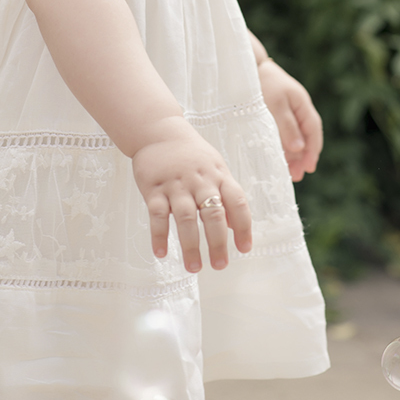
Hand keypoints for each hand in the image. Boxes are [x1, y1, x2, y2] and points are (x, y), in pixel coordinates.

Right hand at [131, 118, 251, 272]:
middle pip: (213, 214)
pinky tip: (161, 253)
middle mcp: (200, 180)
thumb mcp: (215, 167)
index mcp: (218, 175)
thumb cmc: (191, 154)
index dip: (243, 227)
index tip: (244, 249)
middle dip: (217, 242)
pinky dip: (159, 235)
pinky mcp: (154, 187)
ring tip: (194, 268)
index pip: (237, 202)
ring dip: (190, 245)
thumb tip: (233, 226)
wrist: (158, 131)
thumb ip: (225, 194)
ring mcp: (176, 184)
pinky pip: (157, 214)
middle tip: (220, 265)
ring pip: (186, 217)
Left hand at [258, 60, 322, 181]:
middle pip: (306, 136)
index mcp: (302, 104)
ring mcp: (288, 110)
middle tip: (297, 176)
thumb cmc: (262, 83)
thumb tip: (300, 149)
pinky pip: (284, 132)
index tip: (309, 168)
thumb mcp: (275, 105)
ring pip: (295, 136)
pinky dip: (284, 146)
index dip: (312, 151)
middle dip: (303, 157)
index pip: (313, 131)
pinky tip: (279, 157)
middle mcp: (298, 108)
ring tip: (289, 173)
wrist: (247, 66)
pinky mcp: (276, 112)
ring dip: (293, 155)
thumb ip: (287, 127)